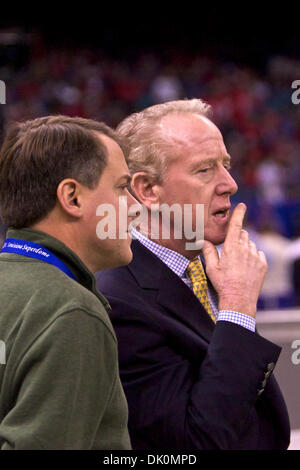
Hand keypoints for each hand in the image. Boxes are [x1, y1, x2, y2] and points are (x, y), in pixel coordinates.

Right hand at [202, 203, 266, 317]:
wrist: (239, 299)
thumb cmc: (223, 283)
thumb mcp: (211, 268)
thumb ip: (208, 251)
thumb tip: (203, 240)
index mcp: (231, 247)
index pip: (236, 225)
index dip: (239, 213)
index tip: (242, 206)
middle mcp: (245, 249)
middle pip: (243, 234)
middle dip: (238, 237)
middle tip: (231, 249)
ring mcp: (255, 257)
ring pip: (251, 244)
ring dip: (246, 248)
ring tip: (238, 263)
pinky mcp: (263, 264)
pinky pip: (259, 254)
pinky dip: (254, 257)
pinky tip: (247, 267)